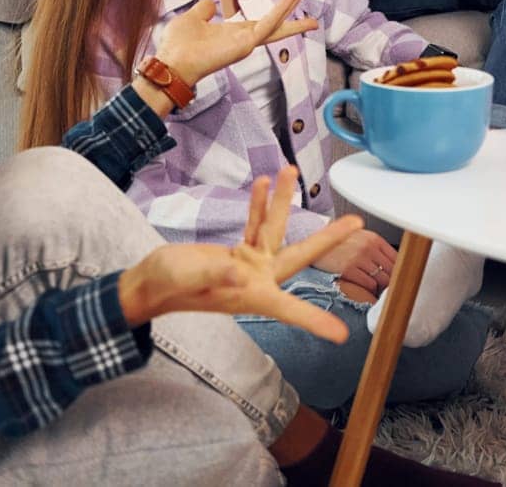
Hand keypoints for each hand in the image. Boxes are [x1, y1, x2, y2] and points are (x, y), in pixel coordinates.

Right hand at [119, 166, 363, 339]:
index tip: (341, 335)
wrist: (148, 284)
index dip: (315, 321)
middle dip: (328, 238)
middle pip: (300, 255)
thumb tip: (239, 271)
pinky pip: (254, 225)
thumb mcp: (185, 277)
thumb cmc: (164, 287)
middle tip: (357, 223)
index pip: (288, 310)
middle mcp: (256, 280)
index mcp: (249, 295)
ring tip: (290, 170)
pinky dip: (259, 206)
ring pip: (275, 229)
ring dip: (283, 201)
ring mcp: (248, 265)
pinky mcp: (237, 252)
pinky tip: (264, 184)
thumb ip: (213, 273)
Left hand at [155, 0, 317, 84]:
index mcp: (232, 34)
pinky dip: (281, 9)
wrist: (172, 62)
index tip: (284, 13)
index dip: (274, 16)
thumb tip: (211, 3)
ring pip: (274, 23)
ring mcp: (247, 43)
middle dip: (293, 22)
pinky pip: (268, 24)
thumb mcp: (192, 19)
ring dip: (289, 6)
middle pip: (274, 28)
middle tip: (315, 20)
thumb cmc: (178, 45)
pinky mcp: (247, 43)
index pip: (259, 24)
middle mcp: (243, 40)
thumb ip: (204, 10)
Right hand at [312, 229, 396, 294]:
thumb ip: (377, 249)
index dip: (400, 273)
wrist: (313, 239)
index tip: (400, 281)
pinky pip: (368, 285)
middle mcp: (368, 247)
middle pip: (391, 271)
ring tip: (378, 293)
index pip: (398, 258)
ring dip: (381, 289)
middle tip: (389, 291)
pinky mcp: (347, 269)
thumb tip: (395, 266)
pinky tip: (367, 292)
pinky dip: (370, 292)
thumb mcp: (361, 238)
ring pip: (381, 280)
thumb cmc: (339, 242)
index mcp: (374, 239)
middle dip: (391, 283)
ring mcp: (358, 258)